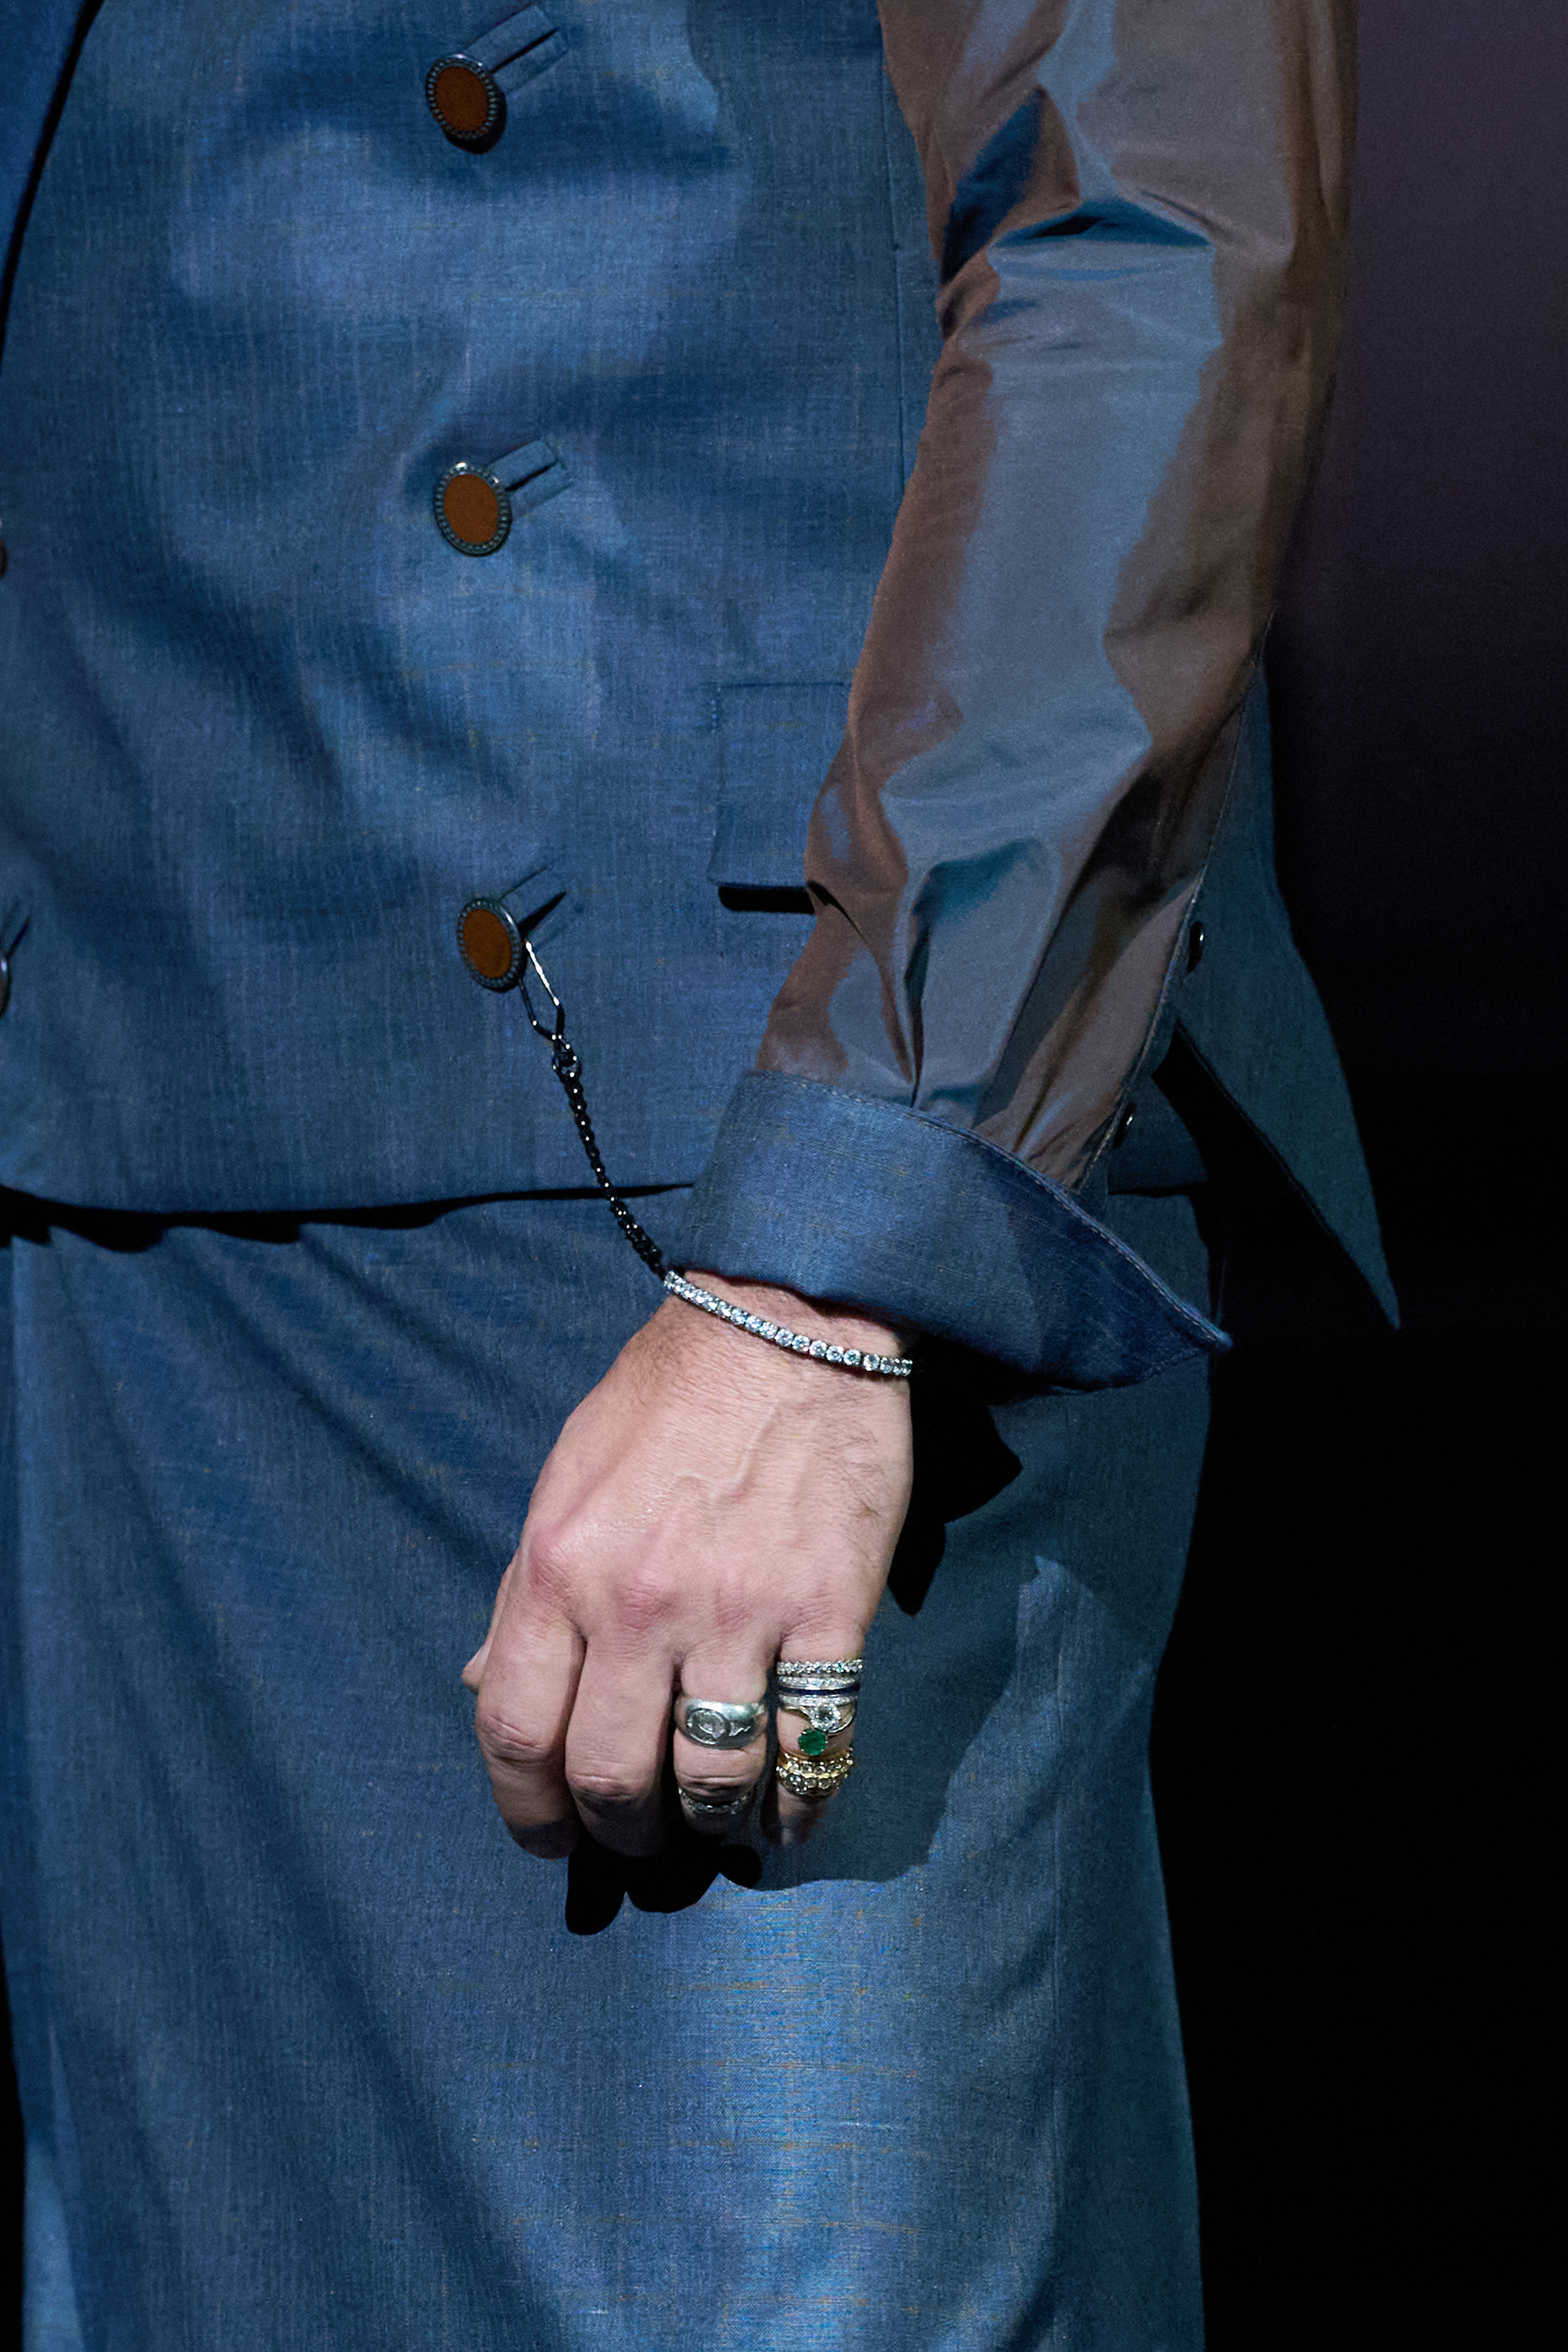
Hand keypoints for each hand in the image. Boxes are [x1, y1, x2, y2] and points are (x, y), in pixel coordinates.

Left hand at [462, 1271, 912, 1854]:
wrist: (788, 1322)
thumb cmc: (668, 1395)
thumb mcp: (565, 1478)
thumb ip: (524, 1592)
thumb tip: (485, 1686)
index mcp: (559, 1566)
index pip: (516, 1731)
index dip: (526, 1810)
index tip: (548, 1836)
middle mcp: (639, 1602)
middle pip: (612, 1776)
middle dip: (619, 1831)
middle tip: (636, 1839)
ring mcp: (739, 1612)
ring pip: (713, 1777)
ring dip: (709, 1822)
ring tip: (713, 1822)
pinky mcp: (829, 1611)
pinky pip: (811, 1746)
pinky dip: (799, 1807)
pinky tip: (789, 1817)